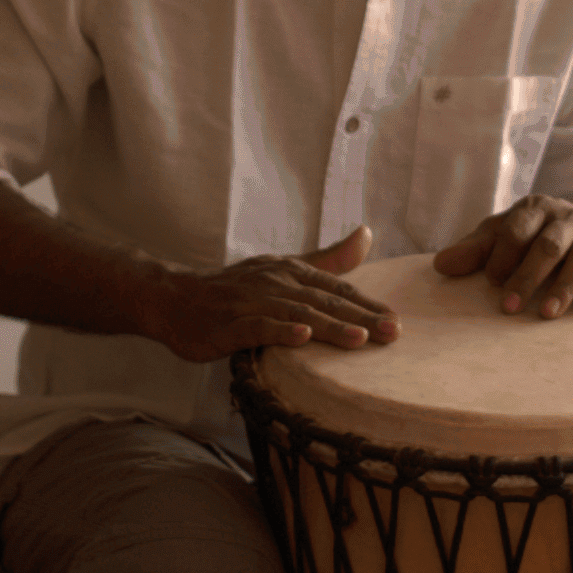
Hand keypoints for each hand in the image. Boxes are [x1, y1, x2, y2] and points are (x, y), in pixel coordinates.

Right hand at [133, 225, 390, 364]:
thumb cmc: (235, 289)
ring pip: (296, 315)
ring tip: (359, 338)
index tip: (397, 320)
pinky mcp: (228, 326)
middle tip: (392, 332)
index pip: (336, 290)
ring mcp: (250, 304)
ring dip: (328, 326)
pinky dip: (280, 333)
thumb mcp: (283, 269)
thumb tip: (368, 234)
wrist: (174, 299)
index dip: (367, 304)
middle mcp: (273, 284)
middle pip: (323, 302)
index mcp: (289, 272)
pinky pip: (257, 328)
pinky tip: (301, 339)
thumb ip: (327, 259)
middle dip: (360, 317)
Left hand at [434, 195, 572, 319]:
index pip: (516, 228)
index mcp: (536, 208)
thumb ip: (476, 249)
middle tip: (509, 307)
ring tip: (547, 314)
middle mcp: (567, 217)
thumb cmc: (542, 235)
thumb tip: (439, 266)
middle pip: (548, 245)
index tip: (490, 282)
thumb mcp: (507, 234)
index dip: (502, 255)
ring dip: (564, 287)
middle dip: (528, 276)